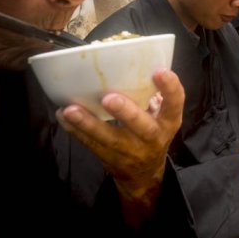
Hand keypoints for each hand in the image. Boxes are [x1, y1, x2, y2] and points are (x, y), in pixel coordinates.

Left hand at [56, 68, 183, 225]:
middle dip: (126, 112)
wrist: (144, 175)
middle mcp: (152, 137)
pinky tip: (63, 115)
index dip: (170, 88)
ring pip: (109, 138)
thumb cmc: (152, 133)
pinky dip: (75, 130)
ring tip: (71, 110)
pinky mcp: (109, 158)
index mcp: (168, 122)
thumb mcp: (161, 117)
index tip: (159, 71)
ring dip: (89, 124)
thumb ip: (153, 95)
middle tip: (109, 98)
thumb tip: (137, 62)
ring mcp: (131, 151)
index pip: (175, 104)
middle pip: (142, 126)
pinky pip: (90, 144)